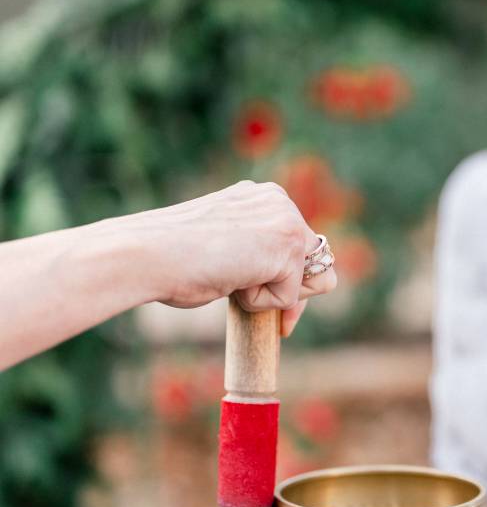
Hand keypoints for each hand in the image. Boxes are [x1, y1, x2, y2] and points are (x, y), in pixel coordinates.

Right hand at [125, 180, 336, 321]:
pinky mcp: (288, 245)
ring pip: (312, 279)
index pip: (297, 243)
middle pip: (318, 260)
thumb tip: (282, 280)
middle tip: (265, 309)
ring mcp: (286, 219)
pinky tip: (229, 281)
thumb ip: (252, 251)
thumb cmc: (171, 258)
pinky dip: (259, 303)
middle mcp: (278, 200)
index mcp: (260, 196)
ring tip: (231, 280)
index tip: (267, 299)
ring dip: (276, 294)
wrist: (147, 254)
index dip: (287, 278)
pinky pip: (288, 297)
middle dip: (293, 291)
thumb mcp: (222, 246)